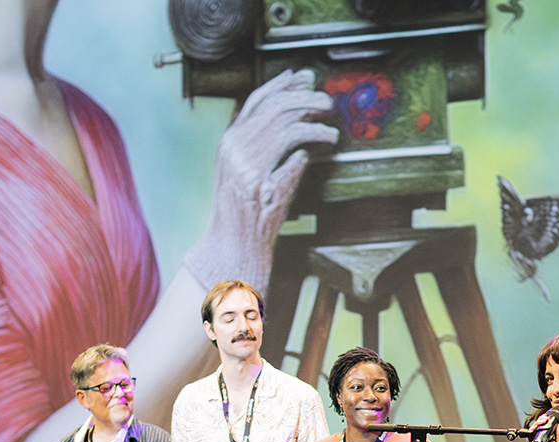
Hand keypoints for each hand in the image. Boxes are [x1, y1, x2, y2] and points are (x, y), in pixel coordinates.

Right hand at [189, 70, 338, 289]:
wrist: (232, 246)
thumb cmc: (242, 212)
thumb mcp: (243, 170)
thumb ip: (259, 144)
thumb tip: (290, 118)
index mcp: (229, 142)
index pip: (256, 100)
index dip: (281, 85)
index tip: (301, 78)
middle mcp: (234, 149)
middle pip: (275, 107)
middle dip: (305, 98)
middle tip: (326, 102)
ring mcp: (247, 166)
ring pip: (287, 124)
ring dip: (314, 121)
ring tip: (329, 127)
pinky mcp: (263, 183)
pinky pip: (294, 150)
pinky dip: (313, 141)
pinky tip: (325, 143)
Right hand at [533, 413, 558, 441]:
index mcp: (550, 435)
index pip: (547, 424)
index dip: (548, 419)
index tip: (551, 416)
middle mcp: (542, 436)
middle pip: (540, 424)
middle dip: (543, 419)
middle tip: (546, 418)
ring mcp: (536, 439)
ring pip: (535, 427)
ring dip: (538, 422)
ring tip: (543, 421)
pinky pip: (530, 434)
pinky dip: (531, 430)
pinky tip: (535, 427)